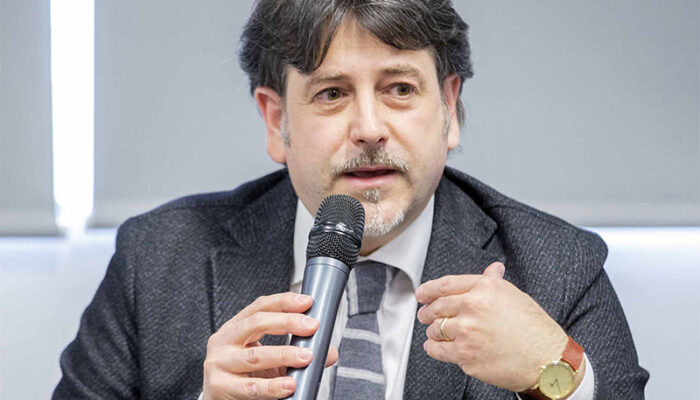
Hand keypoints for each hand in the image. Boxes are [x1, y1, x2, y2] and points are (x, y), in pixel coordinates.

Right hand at [202, 292, 337, 398]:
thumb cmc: (243, 376)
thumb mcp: (269, 360)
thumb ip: (296, 353)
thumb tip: (329, 352)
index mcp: (235, 328)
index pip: (260, 306)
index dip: (285, 302)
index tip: (307, 302)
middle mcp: (224, 341)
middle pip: (256, 323)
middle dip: (288, 323)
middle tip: (311, 327)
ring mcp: (219, 363)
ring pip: (255, 356)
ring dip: (284, 355)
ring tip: (306, 357)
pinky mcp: (219, 387)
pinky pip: (251, 387)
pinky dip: (272, 386)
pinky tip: (288, 386)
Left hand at [415, 262, 568, 391]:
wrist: (547, 361)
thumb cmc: (534, 329)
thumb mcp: (515, 296)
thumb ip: (494, 282)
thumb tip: (492, 269)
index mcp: (484, 289)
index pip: (445, 285)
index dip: (428, 290)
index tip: (421, 294)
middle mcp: (473, 307)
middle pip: (437, 307)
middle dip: (427, 312)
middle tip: (424, 315)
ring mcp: (467, 333)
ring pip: (436, 329)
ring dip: (433, 331)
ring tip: (437, 333)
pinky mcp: (466, 355)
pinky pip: (438, 350)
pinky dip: (433, 348)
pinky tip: (435, 346)